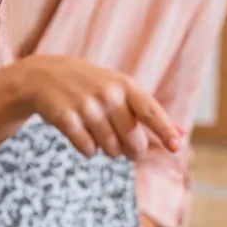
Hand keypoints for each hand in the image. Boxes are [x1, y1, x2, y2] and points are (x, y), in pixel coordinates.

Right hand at [10, 56, 181, 158]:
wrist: (45, 76)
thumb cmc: (93, 86)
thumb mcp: (122, 90)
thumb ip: (151, 113)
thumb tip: (182, 135)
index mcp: (126, 85)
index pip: (150, 111)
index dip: (165, 130)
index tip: (175, 147)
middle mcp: (108, 94)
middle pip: (133, 141)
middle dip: (132, 150)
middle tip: (127, 148)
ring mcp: (86, 106)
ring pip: (110, 149)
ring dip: (109, 150)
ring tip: (101, 134)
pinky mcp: (66, 118)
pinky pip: (88, 149)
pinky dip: (88, 148)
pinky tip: (82, 133)